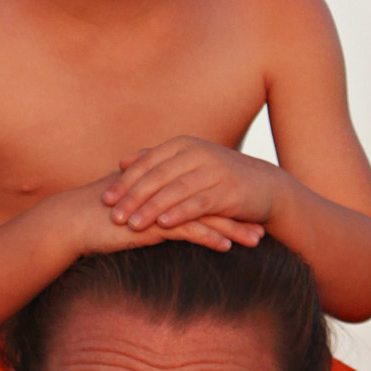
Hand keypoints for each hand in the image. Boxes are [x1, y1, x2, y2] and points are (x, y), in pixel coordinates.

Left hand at [99, 137, 275, 248]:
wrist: (265, 186)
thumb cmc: (219, 178)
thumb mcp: (187, 165)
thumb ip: (156, 162)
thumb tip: (123, 162)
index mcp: (183, 145)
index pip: (147, 163)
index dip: (125, 182)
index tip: (104, 199)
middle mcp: (197, 153)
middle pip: (158, 176)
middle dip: (133, 197)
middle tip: (113, 215)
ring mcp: (213, 171)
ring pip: (175, 190)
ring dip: (151, 208)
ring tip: (132, 224)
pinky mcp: (227, 191)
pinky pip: (198, 202)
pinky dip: (179, 213)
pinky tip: (163, 225)